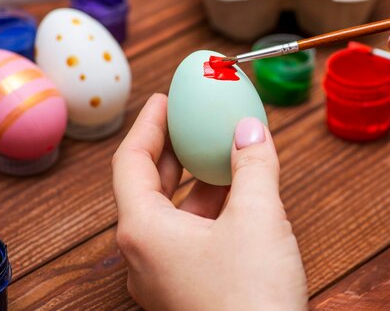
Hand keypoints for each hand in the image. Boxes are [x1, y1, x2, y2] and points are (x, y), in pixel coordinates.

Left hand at [112, 94, 307, 310]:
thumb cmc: (251, 297)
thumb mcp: (259, 216)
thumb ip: (254, 165)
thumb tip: (251, 130)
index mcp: (144, 230)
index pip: (130, 162)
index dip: (148, 125)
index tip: (164, 99)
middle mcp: (145, 254)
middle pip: (149, 186)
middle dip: (173, 150)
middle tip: (192, 121)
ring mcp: (165, 276)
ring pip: (174, 214)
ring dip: (198, 180)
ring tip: (224, 154)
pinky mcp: (189, 289)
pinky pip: (192, 236)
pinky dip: (212, 209)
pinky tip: (240, 198)